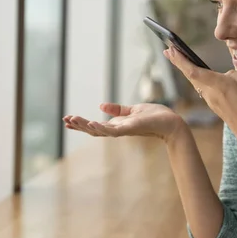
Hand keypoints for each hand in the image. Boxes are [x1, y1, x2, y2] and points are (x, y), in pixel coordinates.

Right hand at [63, 102, 187, 143]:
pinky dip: (101, 128)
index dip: (82, 123)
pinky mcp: (130, 129)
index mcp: (118, 125)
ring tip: (72, 121)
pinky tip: (91, 124)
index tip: (69, 119)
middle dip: (79, 126)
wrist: (171, 123)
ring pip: (100, 131)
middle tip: (65, 120)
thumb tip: (101, 106)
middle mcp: (119, 129)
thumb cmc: (156, 116)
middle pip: (94, 130)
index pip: (96, 126)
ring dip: (86, 126)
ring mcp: (124, 130)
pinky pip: (113, 131)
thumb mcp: (133, 110)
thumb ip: (118, 110)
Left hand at [165, 47, 236, 151]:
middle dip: (178, 62)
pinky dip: (195, 77)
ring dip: (185, 69)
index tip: (171, 49)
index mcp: (220, 85)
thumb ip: (234, 75)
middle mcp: (211, 93)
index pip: (194, 71)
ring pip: (195, 82)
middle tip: (167, 49)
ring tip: (177, 56)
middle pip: (190, 76)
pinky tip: (195, 72)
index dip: (181, 60)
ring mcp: (211, 100)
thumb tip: (224, 76)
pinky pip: (202, 88)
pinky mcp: (214, 105)